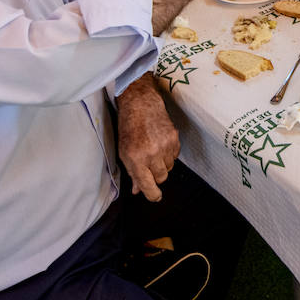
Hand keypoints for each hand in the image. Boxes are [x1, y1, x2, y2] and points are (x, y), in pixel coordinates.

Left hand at [117, 75, 178, 201]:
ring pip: (169, 167)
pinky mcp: (175, 138)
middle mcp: (152, 154)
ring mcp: (165, 145)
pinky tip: (160, 143)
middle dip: (155, 175)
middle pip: (161, 178)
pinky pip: (175, 156)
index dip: (152, 195)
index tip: (154, 196)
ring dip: (162, 164)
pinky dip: (169, 153)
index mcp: (136, 159)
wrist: (140, 104)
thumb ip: (132, 172)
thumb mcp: (124, 152)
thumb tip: (138, 190)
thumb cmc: (129, 127)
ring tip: (153, 150)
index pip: (148, 186)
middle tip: (148, 164)